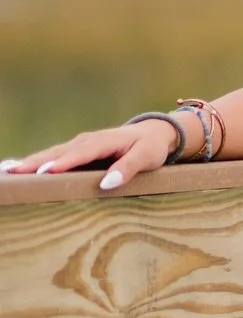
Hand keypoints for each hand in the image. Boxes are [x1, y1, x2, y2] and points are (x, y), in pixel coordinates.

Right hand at [0, 118, 181, 189]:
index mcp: (102, 142)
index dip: (63, 163)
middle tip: (12, 172)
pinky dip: (35, 162)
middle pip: (56, 153)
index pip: (80, 154)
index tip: (45, 172)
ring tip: (7, 171)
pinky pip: (53, 157)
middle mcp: (86, 141)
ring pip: (50, 154)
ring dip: (28, 162)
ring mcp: (78, 145)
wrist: (153, 133)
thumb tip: (108, 184)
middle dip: (34, 163)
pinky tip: (18, 169)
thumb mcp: (147, 157)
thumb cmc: (150, 148)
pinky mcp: (76, 152)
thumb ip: (128, 169)